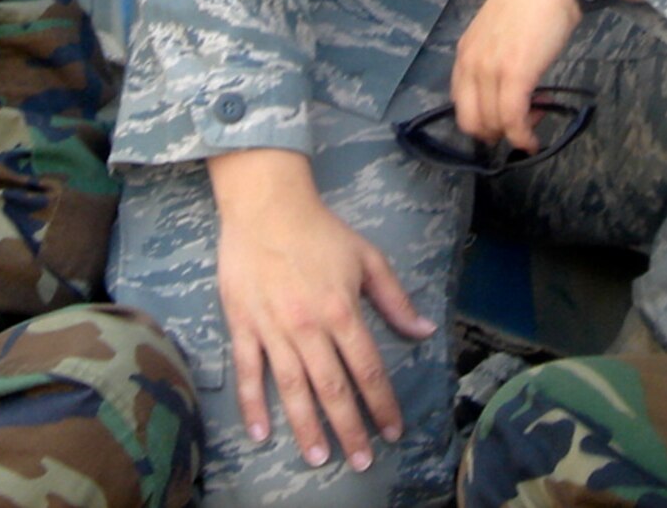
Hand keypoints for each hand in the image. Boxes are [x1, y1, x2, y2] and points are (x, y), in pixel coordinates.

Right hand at [210, 149, 435, 474]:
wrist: (265, 205)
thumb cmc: (320, 230)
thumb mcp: (367, 257)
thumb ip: (395, 299)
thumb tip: (423, 331)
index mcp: (341, 311)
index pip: (367, 369)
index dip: (382, 403)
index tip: (393, 430)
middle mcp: (308, 327)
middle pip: (332, 389)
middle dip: (350, 429)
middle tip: (361, 461)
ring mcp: (272, 329)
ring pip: (292, 389)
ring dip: (306, 427)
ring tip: (319, 457)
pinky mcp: (243, 325)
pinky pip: (248, 372)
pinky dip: (252, 405)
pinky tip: (261, 433)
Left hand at [450, 0, 584, 151]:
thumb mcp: (497, 30)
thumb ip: (493, 56)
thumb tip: (508, 83)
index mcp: (464, 53)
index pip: (460, 104)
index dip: (483, 119)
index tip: (507, 115)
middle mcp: (470, 64)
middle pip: (471, 121)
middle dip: (496, 132)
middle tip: (522, 121)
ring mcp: (490, 70)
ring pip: (492, 124)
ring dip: (514, 132)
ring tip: (536, 117)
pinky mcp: (515, 74)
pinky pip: (512, 119)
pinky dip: (522, 136)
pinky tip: (532, 140)